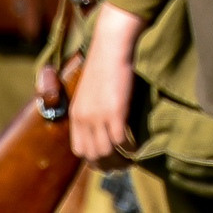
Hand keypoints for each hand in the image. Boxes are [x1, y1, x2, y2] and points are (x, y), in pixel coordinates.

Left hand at [69, 1, 144, 162]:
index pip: (80, 150)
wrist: (111, 46)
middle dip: (108, 165)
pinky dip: (130, 148)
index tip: (107, 160)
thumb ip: (92, 109)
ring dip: (121, 160)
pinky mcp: (115, 112)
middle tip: (123, 166)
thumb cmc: (104, 63)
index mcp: (76, 115)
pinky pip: (122, 141)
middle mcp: (84, 119)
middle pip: (93, 155)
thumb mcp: (90, 90)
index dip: (93, 159)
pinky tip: (137, 148)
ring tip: (132, 161)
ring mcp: (98, 117)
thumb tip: (102, 124)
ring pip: (107, 152)